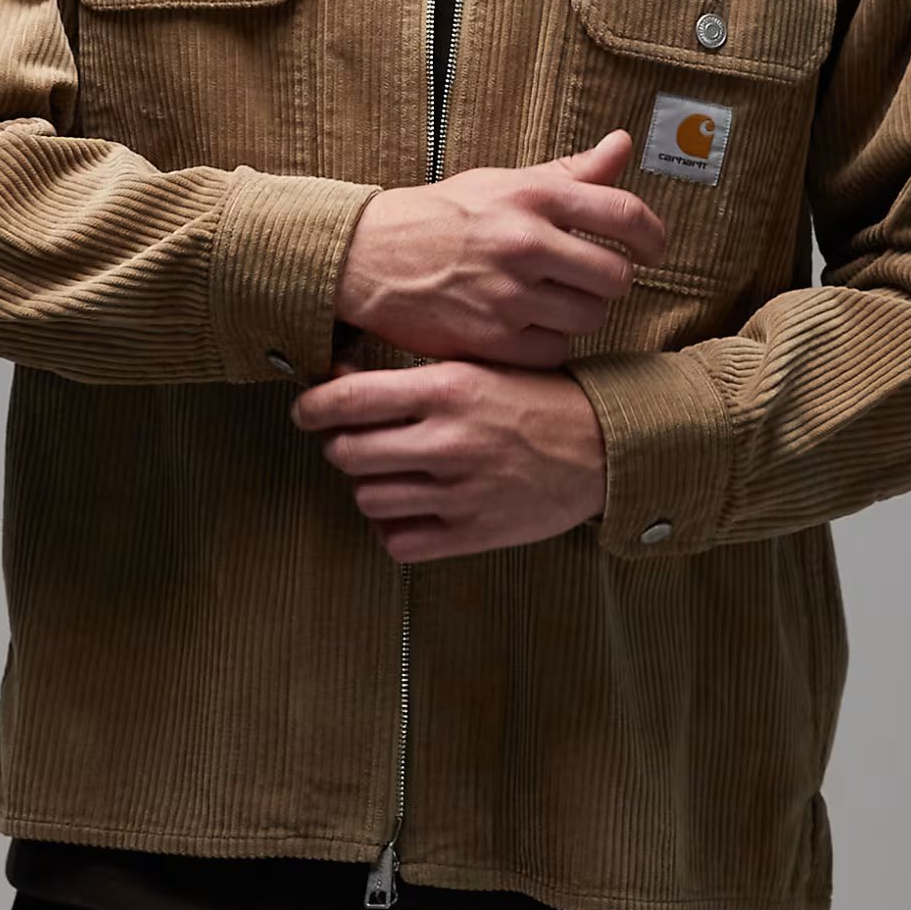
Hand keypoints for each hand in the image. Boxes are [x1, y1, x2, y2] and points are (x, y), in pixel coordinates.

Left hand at [289, 357, 608, 561]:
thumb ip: (415, 375)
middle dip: (340, 446)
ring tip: (388, 473)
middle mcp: (448, 441)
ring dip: (368, 486)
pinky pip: (399, 543)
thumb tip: (341, 378)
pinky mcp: (473, 534)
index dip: (312, 406)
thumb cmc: (538, 399)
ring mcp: (460, 492)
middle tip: (352, 440)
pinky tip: (409, 510)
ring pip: (368, 498)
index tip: (305, 410)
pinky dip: (393, 529)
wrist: (605, 448)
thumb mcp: (480, 367)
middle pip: (348, 452)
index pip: (348, 399)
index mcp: (448, 389)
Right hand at [334, 130, 664, 368]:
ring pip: (589, 316)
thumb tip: (623, 144)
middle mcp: (525, 241)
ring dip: (581, 313)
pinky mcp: (491, 337)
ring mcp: (509, 293)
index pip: (625, 214)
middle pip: (616, 276)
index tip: (653, 249)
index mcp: (534, 196)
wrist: (369, 256)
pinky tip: (528, 326)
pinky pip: (555, 350)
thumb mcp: (504, 181)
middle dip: (611, 281)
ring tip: (554, 301)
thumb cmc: (444, 216)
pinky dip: (549, 343)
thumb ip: (570, 171)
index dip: (653, 236)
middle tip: (590, 279)